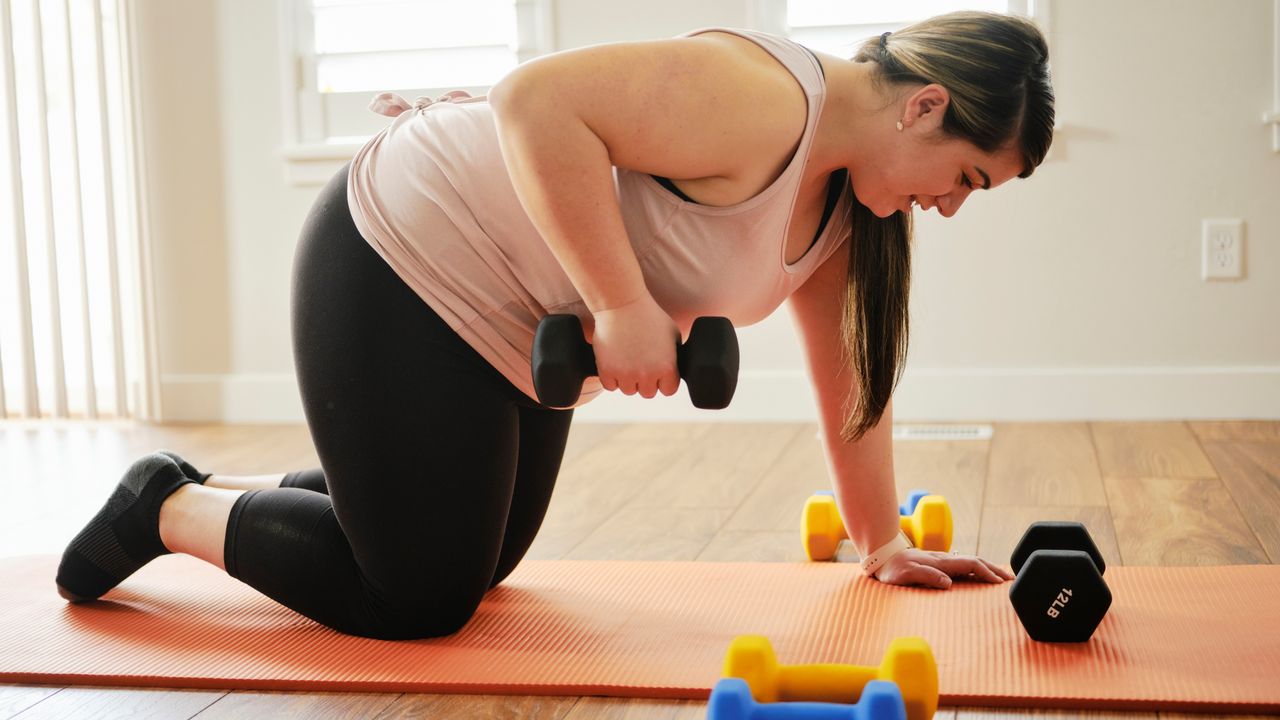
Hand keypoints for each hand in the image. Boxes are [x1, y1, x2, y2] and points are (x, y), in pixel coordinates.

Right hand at [590, 294, 680, 398]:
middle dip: (645, 380)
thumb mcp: (672, 333)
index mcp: (667, 367)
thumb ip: (675, 355)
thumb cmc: (648, 315)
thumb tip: (675, 368)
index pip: (669, 390)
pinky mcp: (607, 370)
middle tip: (640, 362)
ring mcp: (626, 374)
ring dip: (628, 379)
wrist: (622, 304)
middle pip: (648, 393)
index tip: (658, 369)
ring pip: (628, 390)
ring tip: (627, 359)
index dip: (664, 380)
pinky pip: (610, 386)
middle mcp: (647, 374)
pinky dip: (611, 377)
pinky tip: (614, 361)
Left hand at [872, 548, 1014, 588]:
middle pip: (976, 562)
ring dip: (988, 569)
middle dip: (994, 569)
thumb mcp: (906, 575)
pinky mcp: (939, 566)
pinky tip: (981, 578)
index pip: (971, 564)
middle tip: (1012, 580)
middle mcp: (944, 560)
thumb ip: (926, 576)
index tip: (1000, 583)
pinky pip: (963, 567)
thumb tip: (948, 582)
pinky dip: (977, 571)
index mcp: (941, 562)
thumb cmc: (893, 570)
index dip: (987, 573)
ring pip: (971, 563)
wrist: (882, 559)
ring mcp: (943, 562)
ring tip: (1002, 579)